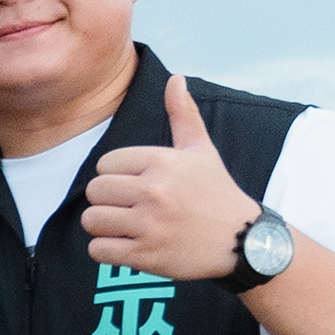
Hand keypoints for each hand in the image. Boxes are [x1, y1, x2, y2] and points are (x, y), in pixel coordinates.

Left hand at [79, 77, 261, 280]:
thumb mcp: (202, 151)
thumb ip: (183, 115)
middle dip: (107, 200)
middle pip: (95, 191)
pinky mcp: (146, 256)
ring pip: (92, 220)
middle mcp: (154, 191)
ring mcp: (149, 225)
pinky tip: (127, 245)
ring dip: (103, 226)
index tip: (136, 185)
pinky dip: (106, 250)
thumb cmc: (216, 192)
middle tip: (129, 207)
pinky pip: (98, 250)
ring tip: (126, 226)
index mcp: (162, 162)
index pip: (105, 165)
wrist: (242, 240)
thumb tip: (176, 78)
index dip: (116, 176)